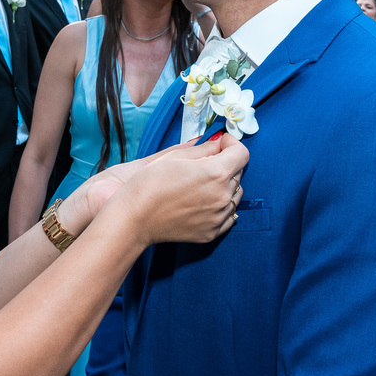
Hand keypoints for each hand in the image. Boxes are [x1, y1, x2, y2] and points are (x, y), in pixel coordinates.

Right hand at [117, 133, 246, 246]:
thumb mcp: (175, 157)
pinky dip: (221, 207)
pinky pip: (229, 216)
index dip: (231, 144)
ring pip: (235, 195)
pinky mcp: (212, 232)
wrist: (134, 218)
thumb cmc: (149, 184)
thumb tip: (218, 142)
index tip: (221, 143)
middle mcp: (222, 196)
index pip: (241, 153)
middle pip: (238, 173)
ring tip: (202, 184)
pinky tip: (203, 202)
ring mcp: (218, 217)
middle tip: (206, 163)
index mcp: (215, 173)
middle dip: (226, 164)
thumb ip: (204, 148)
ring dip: (225, 186)